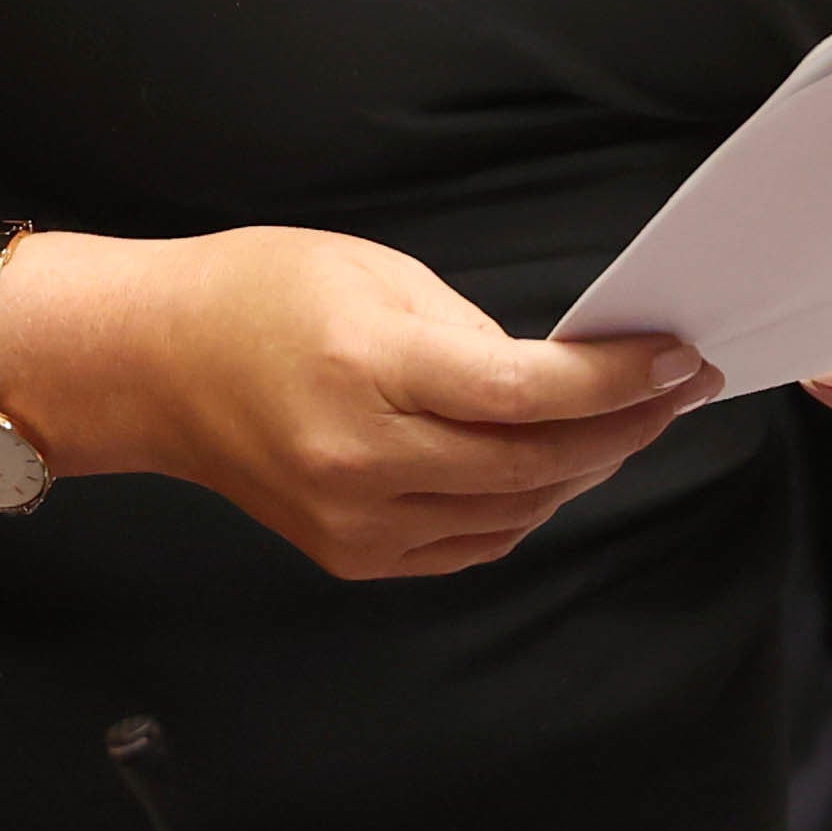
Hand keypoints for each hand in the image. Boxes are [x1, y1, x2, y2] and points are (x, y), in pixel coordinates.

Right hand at [0, 226, 719, 582]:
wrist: (153, 367)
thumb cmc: (259, 296)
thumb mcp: (376, 275)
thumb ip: (473, 334)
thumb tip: (562, 377)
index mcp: (370, 368)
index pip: (526, 393)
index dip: (617, 382)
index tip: (678, 358)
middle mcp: (362, 457)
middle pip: (534, 462)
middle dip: (623, 427)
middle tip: (677, 389)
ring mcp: (355, 520)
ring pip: (514, 511)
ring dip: (584, 468)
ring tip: (628, 422)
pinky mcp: (351, 556)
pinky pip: (471, 543)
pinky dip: (527, 507)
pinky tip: (556, 466)